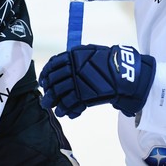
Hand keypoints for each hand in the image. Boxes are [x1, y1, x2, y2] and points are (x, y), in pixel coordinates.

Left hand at [39, 44, 154, 118]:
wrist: (122, 72)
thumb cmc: (107, 61)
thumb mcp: (89, 52)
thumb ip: (75, 57)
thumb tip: (60, 63)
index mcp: (72, 55)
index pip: (52, 64)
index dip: (46, 74)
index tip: (44, 81)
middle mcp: (72, 67)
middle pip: (53, 80)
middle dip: (48, 91)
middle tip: (45, 99)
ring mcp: (77, 81)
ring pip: (58, 92)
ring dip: (53, 102)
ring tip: (52, 108)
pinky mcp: (83, 94)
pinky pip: (68, 103)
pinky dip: (64, 109)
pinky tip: (63, 113)